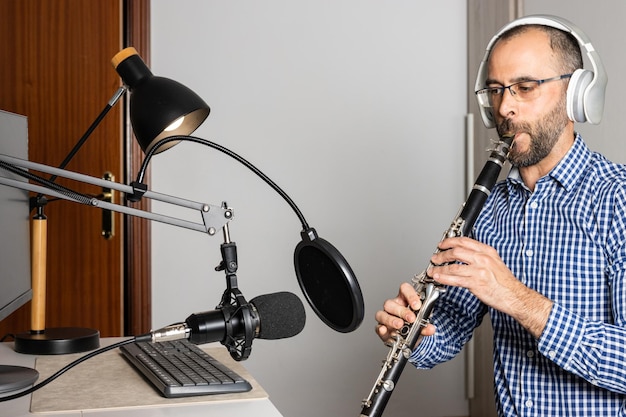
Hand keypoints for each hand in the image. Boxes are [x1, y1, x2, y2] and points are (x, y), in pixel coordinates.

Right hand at [375, 282, 435, 342]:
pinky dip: (381, 329)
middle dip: (402, 311)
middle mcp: (393, 306)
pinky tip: (385, 330)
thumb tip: (430, 329)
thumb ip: (425, 326)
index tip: (417, 305)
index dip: (410, 295)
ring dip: (391, 319)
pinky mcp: (382, 329)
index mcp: (404, 299)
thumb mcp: (422, 325)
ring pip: (381, 314)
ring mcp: (385, 317)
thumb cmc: (414, 326)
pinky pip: (378, 327)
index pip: (404, 289)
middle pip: (391, 303)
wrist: (409, 341)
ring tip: (400, 325)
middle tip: (411, 319)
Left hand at [429, 236, 551, 337]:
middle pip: (456, 251)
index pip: (464, 241)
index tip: (442, 244)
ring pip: (453, 266)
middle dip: (442, 254)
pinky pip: (455, 279)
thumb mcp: (494, 262)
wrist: (515, 296)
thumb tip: (463, 255)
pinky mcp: (476, 283)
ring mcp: (479, 271)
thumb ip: (480, 256)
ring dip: (439, 268)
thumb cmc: (505, 282)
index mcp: (487, 251)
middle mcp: (483, 259)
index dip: (450, 241)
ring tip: (432, 270)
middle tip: (435, 257)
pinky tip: (438, 277)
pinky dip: (443, 278)